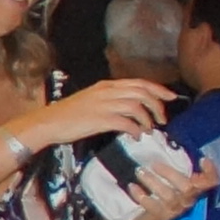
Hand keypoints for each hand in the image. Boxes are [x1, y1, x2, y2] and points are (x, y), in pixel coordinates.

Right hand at [39, 75, 175, 148]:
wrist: (49, 122)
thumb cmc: (69, 114)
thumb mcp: (92, 100)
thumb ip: (111, 100)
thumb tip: (132, 109)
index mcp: (107, 86)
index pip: (139, 83)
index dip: (158, 89)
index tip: (171, 98)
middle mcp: (107, 92)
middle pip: (142, 92)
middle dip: (157, 106)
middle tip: (162, 119)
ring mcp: (104, 105)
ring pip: (137, 106)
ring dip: (147, 119)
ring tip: (148, 129)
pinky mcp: (100, 119)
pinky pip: (126, 123)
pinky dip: (136, 129)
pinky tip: (136, 136)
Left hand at [124, 155, 211, 219]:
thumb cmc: (164, 193)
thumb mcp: (173, 180)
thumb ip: (175, 167)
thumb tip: (166, 143)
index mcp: (194, 189)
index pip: (211, 182)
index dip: (211, 172)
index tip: (203, 159)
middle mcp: (187, 200)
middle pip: (187, 188)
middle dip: (171, 174)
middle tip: (154, 164)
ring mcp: (174, 209)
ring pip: (168, 196)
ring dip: (153, 181)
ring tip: (139, 171)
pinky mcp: (160, 216)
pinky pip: (151, 206)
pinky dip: (141, 195)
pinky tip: (132, 186)